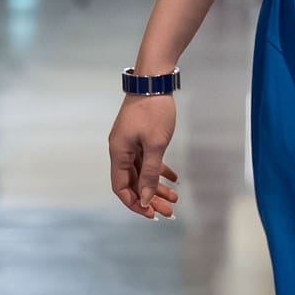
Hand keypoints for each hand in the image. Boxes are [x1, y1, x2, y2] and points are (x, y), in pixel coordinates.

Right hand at [109, 96, 177, 218]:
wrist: (154, 80)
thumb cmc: (154, 111)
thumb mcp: (155, 145)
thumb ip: (151, 173)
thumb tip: (146, 197)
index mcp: (118, 153)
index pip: (120, 187)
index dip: (135, 203)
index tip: (152, 213)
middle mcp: (121, 150)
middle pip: (133, 182)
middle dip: (150, 198)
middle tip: (169, 211)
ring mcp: (130, 143)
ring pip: (142, 172)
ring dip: (157, 186)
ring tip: (175, 199)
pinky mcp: (139, 136)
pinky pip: (147, 160)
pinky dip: (159, 170)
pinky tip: (174, 178)